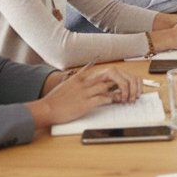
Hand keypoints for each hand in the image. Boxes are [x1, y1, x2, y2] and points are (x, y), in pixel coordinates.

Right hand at [29, 65, 143, 126]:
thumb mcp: (68, 81)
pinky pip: (103, 98)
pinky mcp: (85, 103)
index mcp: (83, 76)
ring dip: (121, 91)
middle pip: (112, 74)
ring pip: (109, 86)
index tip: (126, 82)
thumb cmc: (57, 98)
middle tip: (129, 89)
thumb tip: (89, 67)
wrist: (46, 109)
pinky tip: (116, 101)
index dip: (120, 76)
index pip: (106, 70)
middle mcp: (86, 82)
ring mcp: (86, 92)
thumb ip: (81, 75)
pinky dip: (112, 99)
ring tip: (126, 97)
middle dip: (124, 81)